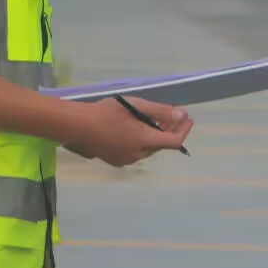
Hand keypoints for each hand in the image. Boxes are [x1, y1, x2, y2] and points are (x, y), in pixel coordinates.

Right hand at [68, 97, 192, 166]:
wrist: (78, 126)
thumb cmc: (107, 112)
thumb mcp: (136, 106)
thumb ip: (160, 112)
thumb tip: (182, 115)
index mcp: (144, 141)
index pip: (174, 141)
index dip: (184, 131)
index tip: (189, 119)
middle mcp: (138, 154)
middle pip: (160, 144)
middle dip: (169, 131)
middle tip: (172, 116)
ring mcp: (126, 160)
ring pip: (148, 149)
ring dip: (154, 136)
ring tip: (153, 121)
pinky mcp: (116, 161)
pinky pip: (135, 152)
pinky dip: (141, 142)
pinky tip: (135, 130)